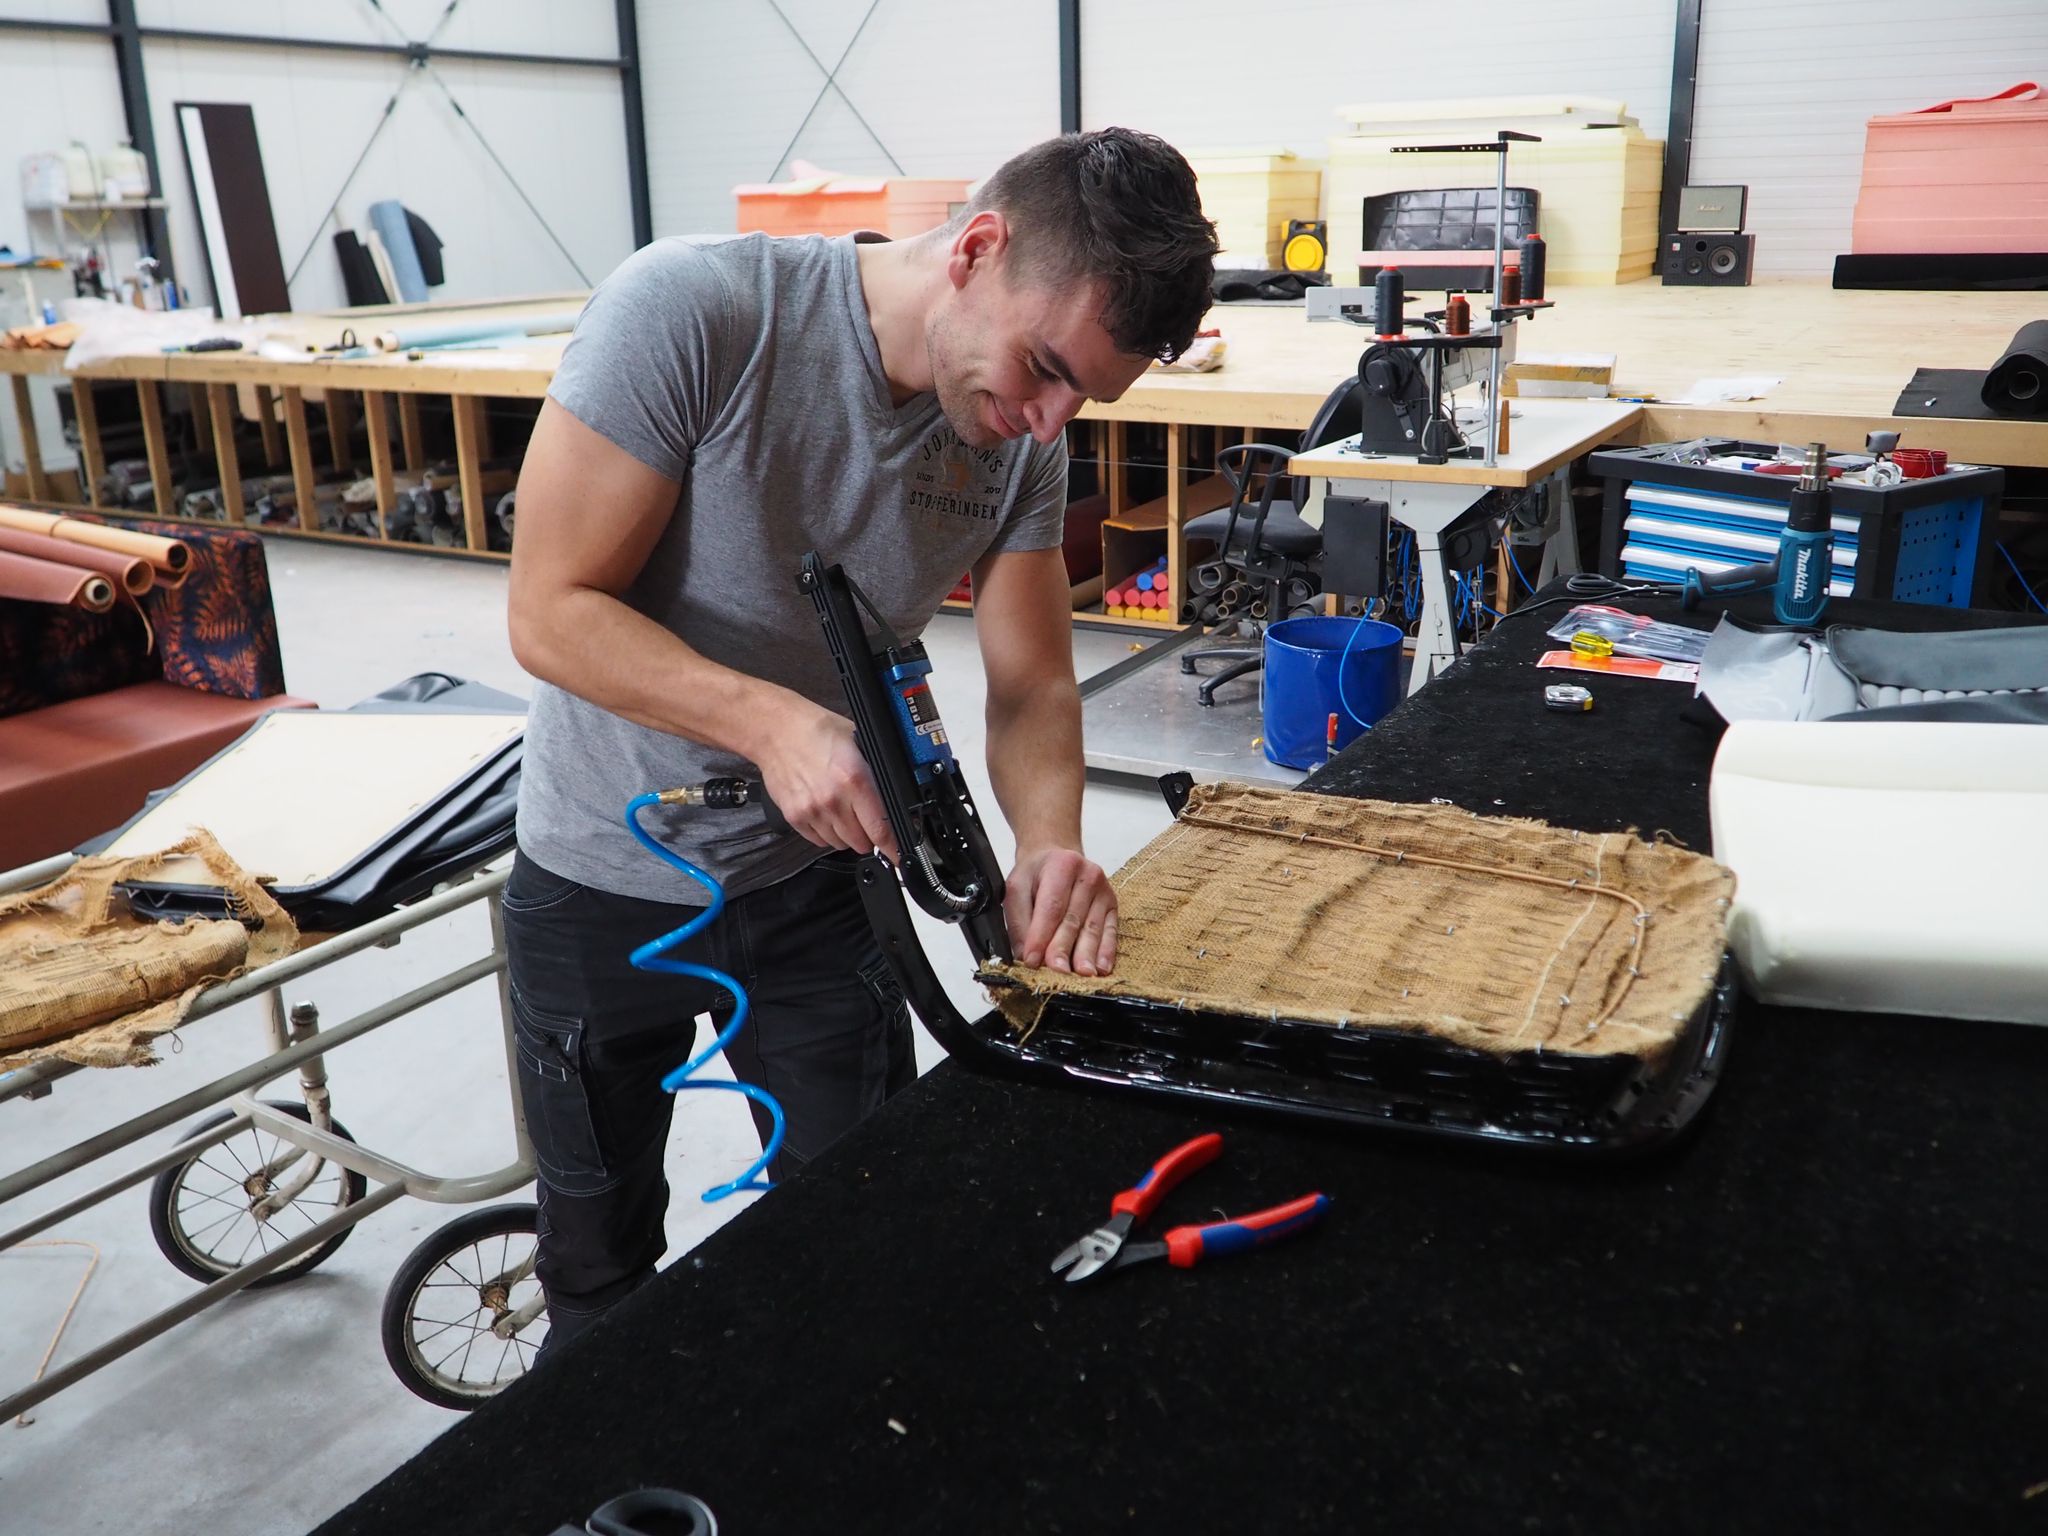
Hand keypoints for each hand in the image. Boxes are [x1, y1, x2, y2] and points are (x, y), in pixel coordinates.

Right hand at [752, 701, 898, 863]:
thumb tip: (892, 799)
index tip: (897, 855)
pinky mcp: (794, 816)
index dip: (891, 846)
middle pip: (861, 842)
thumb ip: (874, 773)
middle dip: (869, 837)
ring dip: (847, 836)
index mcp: (854, 780)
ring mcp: (812, 811)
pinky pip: (818, 841)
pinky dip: (826, 834)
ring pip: (840, 844)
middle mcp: (833, 800)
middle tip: (867, 823)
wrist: (776, 730)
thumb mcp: (859, 742)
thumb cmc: (816, 731)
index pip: (880, 828)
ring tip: (843, 814)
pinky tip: (826, 815)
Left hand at [1006, 846, 1116, 975]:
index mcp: (1062, 865)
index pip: (1051, 906)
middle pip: (1073, 919)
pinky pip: (1110, 931)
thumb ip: (1019, 920)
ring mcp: (1104, 890)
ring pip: (1092, 928)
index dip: (1041, 935)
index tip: (1033, 960)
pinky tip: (1101, 967)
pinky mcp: (1112, 905)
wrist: (1057, 856)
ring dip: (1086, 955)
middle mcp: (1087, 875)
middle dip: (1063, 949)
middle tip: (1057, 971)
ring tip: (1081, 974)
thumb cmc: (1037, 874)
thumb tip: (1025, 954)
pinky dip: (1106, 952)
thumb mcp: (1017, 888)